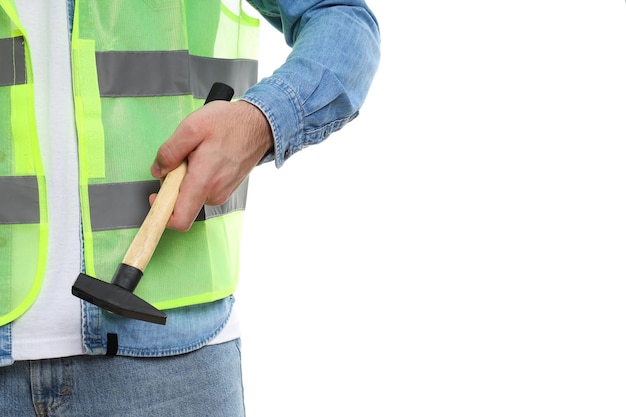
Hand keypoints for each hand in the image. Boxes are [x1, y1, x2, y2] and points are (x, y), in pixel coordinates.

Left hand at [150, 100, 272, 230]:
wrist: (259, 125)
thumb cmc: (231, 124)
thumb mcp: (192, 127)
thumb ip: (169, 151)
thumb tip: (158, 170)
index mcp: (203, 181)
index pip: (179, 219)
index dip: (161, 214)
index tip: (155, 199)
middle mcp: (214, 193)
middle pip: (181, 203)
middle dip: (174, 183)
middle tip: (183, 158)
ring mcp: (221, 193)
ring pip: (192, 194)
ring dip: (187, 177)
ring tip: (199, 153)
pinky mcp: (225, 189)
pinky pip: (203, 188)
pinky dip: (199, 175)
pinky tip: (207, 157)